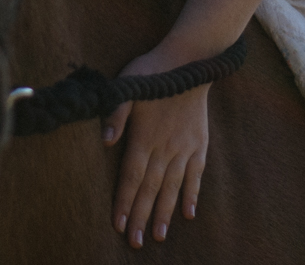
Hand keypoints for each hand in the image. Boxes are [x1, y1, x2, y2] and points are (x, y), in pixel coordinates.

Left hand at [103, 49, 210, 247]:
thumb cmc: (152, 73)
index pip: (131, 176)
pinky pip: (196, 174)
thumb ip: (116, 114)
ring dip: (164, 212)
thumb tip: (104, 139)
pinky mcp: (200, 143)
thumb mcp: (126, 87)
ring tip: (158, 236)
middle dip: (141, 216)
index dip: (124, 201)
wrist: (190, 61)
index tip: (118, 225)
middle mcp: (165, 147)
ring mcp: (184, 147)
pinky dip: (192, 193)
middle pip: (150, 188)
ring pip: (172, 186)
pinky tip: (189, 213)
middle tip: (135, 242)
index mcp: (144, 136)